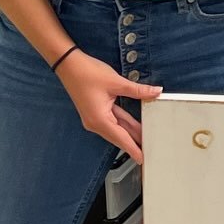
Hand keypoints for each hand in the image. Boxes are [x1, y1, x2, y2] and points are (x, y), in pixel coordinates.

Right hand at [56, 49, 159, 164]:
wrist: (68, 64)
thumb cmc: (88, 73)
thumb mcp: (116, 82)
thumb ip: (138, 90)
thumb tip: (155, 92)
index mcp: (99, 120)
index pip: (121, 138)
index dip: (133, 149)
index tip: (143, 159)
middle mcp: (96, 123)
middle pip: (119, 135)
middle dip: (135, 142)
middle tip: (151, 149)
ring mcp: (94, 118)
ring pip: (117, 128)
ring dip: (131, 132)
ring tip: (147, 137)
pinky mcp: (95, 112)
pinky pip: (113, 120)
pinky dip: (124, 123)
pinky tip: (135, 125)